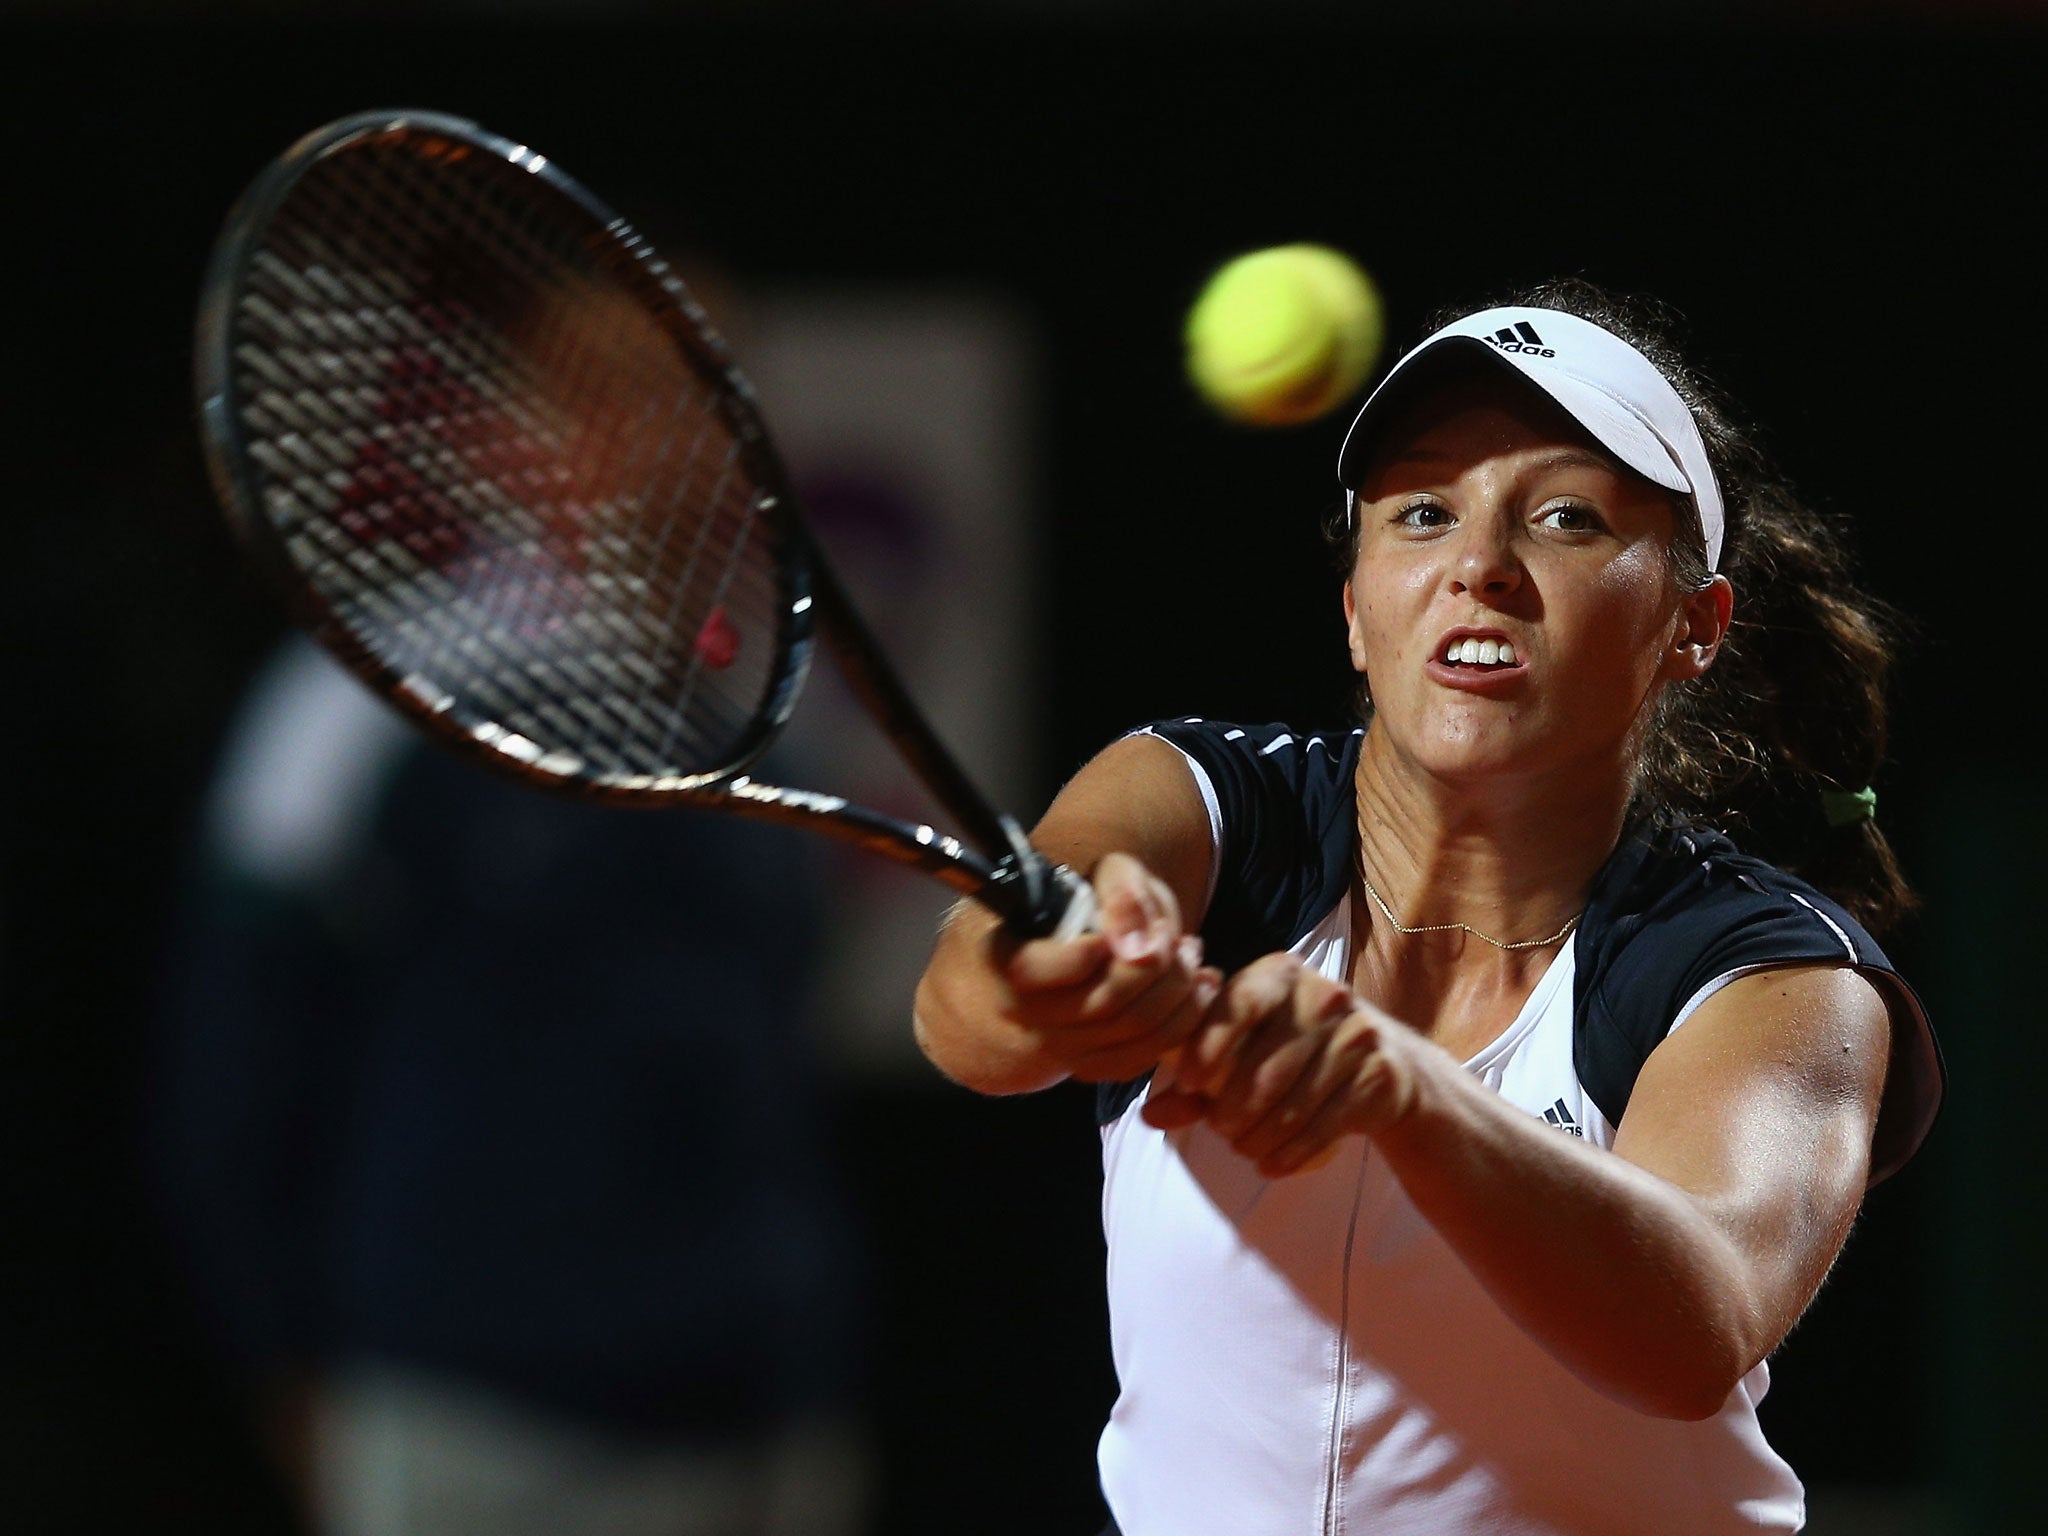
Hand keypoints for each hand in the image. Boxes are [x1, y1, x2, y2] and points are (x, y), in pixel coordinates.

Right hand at [996, 851, 1220, 1081]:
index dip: (1097, 950)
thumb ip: (1121, 892)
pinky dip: (1181, 1025)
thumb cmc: (1080, 912)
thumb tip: (1139, 945)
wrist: (1055, 966)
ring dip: (1178, 993)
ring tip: (1192, 959)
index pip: (1042, 969)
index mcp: (1007, 960)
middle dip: (1159, 968)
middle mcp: (1023, 1012)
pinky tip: (1197, 991)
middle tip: (1182, 942)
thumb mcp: (1099, 879)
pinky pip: (1140, 1057)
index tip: (1143, 927)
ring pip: (1130, 1032)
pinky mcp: (1087, 1068)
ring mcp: (1056, 1047)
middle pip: (1105, 1002)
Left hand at [1143, 952, 1422, 1174]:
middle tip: (1220, 1130)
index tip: (1189, 1083)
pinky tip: (1271, 1165)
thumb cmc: (1289, 1051)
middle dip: (1232, 1110)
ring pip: (1293, 1103)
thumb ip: (1194, 1083)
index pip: (1241, 1006)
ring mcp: (1357, 1035)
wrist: (1379, 1064)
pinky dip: (1292, 1152)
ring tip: (1243, 1148)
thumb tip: (1150, 1116)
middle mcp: (1323, 996)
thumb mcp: (1241, 1053)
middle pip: (1265, 1068)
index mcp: (1279, 975)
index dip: (1210, 1046)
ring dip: (1259, 1137)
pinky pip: (1325, 1125)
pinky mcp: (1379, 1076)